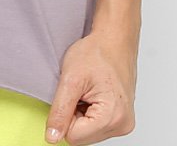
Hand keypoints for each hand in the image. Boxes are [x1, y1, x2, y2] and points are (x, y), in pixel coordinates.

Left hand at [43, 29, 136, 143]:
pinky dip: (89, 113)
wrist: (114, 40)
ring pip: (88, 133)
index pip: (73, 137)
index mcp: (112, 117)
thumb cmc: (97, 52)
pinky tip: (93, 95)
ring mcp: (124, 124)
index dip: (65, 116)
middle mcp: (122, 125)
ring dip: (81, 114)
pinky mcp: (122, 120)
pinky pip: (96, 127)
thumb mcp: (70, 79)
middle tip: (80, 91)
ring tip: (87, 91)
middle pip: (81, 137)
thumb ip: (60, 111)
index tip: (72, 94)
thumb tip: (52, 137)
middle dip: (74, 115)